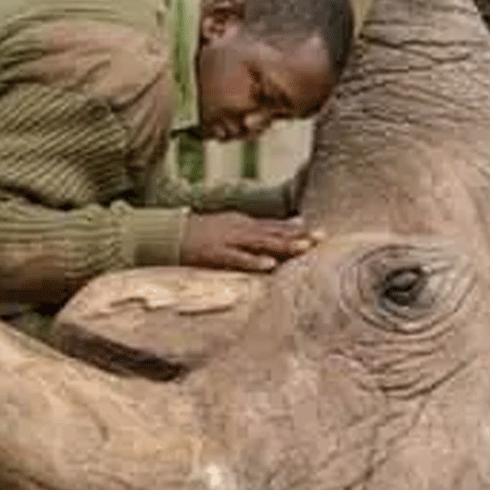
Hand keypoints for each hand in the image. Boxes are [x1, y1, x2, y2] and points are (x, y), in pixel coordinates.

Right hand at [180, 212, 321, 271]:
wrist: (167, 234)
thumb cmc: (203, 234)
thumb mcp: (234, 226)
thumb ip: (261, 230)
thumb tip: (292, 225)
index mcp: (245, 223)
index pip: (276, 227)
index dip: (299, 231)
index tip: (322, 234)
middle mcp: (240, 228)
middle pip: (274, 233)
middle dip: (298, 237)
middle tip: (321, 239)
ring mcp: (228, 240)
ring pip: (261, 243)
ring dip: (282, 246)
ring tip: (304, 249)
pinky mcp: (215, 253)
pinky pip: (237, 259)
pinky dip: (254, 261)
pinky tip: (269, 265)